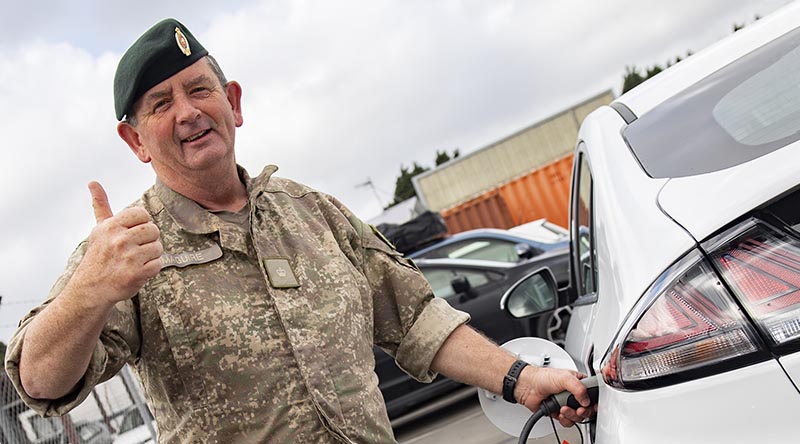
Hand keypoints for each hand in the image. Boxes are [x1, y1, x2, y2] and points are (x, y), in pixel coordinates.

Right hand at [71, 181, 162, 304]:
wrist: (91, 289)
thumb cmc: (99, 256)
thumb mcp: (98, 229)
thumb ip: (101, 206)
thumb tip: (93, 182)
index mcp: (110, 227)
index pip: (142, 213)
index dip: (141, 223)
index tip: (131, 234)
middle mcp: (118, 240)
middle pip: (153, 229)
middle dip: (148, 240)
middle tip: (134, 249)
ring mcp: (128, 257)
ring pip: (158, 247)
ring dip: (151, 255)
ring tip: (135, 261)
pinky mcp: (136, 274)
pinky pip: (158, 264)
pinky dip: (151, 269)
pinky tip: (137, 271)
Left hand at [514, 366, 594, 426]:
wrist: (527, 387)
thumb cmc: (543, 377)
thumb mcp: (564, 377)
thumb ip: (578, 387)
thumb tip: (586, 400)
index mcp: (578, 383)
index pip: (593, 393)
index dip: (594, 401)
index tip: (592, 405)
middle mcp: (574, 394)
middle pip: (587, 408)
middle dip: (583, 411)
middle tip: (578, 409)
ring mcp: (567, 404)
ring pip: (578, 416)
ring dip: (572, 415)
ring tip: (563, 409)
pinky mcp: (559, 412)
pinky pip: (568, 421)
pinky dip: (565, 419)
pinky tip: (559, 413)